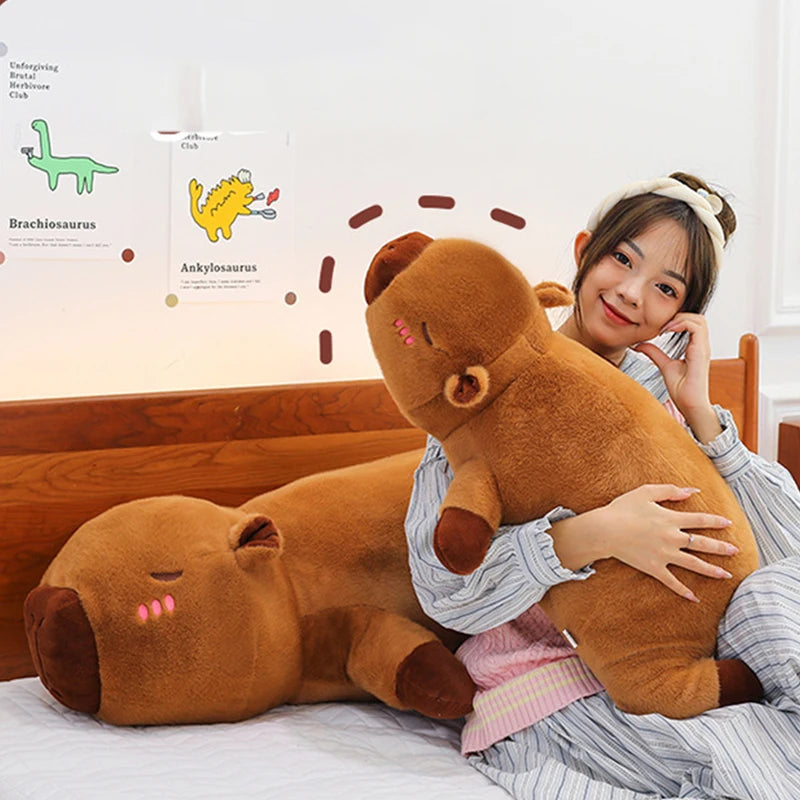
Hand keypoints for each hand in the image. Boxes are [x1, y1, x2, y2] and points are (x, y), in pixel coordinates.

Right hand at [591, 484, 736, 600]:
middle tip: (736, 551)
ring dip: (711, 570)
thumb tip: (692, 491)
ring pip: (693, 564)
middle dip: (721, 547)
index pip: (700, 520)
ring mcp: (664, 555)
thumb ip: (670, 491)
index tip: (728, 523)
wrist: (605, 530)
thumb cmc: (623, 509)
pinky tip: (695, 598)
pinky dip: (683, 591)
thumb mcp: (646, 492)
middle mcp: (672, 538)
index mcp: (671, 519)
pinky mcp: (654, 568)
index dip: (715, 521)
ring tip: (726, 574)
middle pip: (702, 544)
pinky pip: (672, 582)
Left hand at [632, 314, 720, 442]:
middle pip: (698, 317)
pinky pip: (697, 329)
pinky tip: (667, 331)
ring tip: (664, 328)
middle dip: (679, 315)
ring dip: (680, 318)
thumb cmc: (682, 389)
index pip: (692, 323)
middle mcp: (702, 345)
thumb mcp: (664, 366)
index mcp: (696, 347)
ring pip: (699, 319)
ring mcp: (703, 348)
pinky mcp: (701, 353)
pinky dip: (682, 324)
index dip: (676, 319)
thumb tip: (639, 345)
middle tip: (662, 325)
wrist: (690, 405)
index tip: (659, 327)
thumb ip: (654, 353)